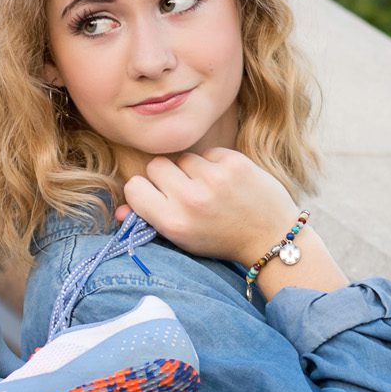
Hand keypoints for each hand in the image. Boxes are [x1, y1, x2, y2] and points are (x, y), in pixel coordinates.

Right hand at [117, 148, 299, 264]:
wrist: (271, 237)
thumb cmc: (220, 239)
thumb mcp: (182, 239)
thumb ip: (149, 221)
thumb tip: (118, 212)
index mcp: (173, 223)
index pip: (134, 187)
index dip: (145, 191)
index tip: (159, 198)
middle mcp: (191, 200)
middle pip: (155, 166)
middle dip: (167, 177)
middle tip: (186, 193)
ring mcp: (214, 179)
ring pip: (182, 158)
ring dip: (192, 170)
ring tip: (210, 190)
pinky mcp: (234, 163)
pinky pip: (208, 152)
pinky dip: (215, 164)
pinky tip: (228, 182)